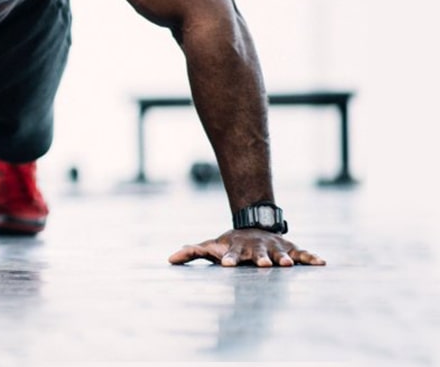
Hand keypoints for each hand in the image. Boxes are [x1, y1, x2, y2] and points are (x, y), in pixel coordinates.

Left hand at [168, 229, 325, 266]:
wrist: (253, 226)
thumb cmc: (229, 243)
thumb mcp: (210, 246)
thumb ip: (191, 252)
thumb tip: (169, 259)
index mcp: (236, 249)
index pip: (230, 254)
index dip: (228, 259)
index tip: (225, 265)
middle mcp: (256, 248)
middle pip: (257, 254)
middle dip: (259, 259)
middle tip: (261, 265)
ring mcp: (274, 248)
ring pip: (279, 254)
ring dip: (283, 259)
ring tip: (287, 265)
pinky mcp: (290, 249)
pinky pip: (302, 253)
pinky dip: (311, 258)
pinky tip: (322, 263)